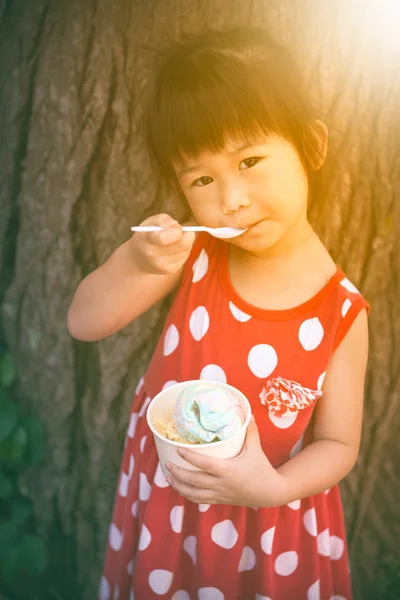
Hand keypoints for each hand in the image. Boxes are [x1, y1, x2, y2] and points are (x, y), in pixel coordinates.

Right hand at [129, 213, 195, 274]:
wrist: (138, 259)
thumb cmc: (146, 236)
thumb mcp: (150, 222)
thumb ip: (163, 219)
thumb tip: (176, 225)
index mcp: (147, 240)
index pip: (165, 238)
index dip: (176, 230)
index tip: (176, 227)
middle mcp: (153, 255)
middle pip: (183, 244)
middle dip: (187, 235)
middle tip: (182, 232)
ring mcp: (162, 265)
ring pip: (186, 250)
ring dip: (186, 242)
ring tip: (175, 241)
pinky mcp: (170, 271)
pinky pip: (185, 257)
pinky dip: (184, 251)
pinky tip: (175, 249)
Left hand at [166, 417, 286, 507]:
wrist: (270, 493)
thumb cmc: (262, 469)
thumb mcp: (256, 449)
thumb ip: (250, 431)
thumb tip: (248, 414)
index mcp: (228, 471)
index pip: (205, 465)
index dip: (190, 458)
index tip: (178, 450)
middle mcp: (221, 484)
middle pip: (194, 481)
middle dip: (178, 473)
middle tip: (167, 464)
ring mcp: (219, 494)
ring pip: (194, 494)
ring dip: (179, 486)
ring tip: (168, 477)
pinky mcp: (220, 500)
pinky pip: (200, 500)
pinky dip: (188, 495)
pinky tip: (181, 488)